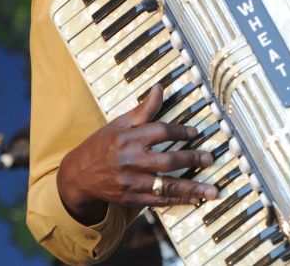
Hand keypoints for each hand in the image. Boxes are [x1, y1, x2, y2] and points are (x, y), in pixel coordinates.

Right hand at [57, 84, 217, 224]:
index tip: (196, 132)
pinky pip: (158, 201)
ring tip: (212, 190)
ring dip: (191, 188)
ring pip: (165, 186)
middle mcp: (131, 161)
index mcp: (129, 138)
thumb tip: (160, 87)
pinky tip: (194, 199)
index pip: (161, 132)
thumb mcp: (120, 123)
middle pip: (167, 161)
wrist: (77, 175)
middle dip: (191, 159)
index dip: (181, 131)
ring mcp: (131, 183)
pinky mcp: (131, 199)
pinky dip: (178, 201)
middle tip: (210, 158)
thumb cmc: (102, 144)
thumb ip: (145, 109)